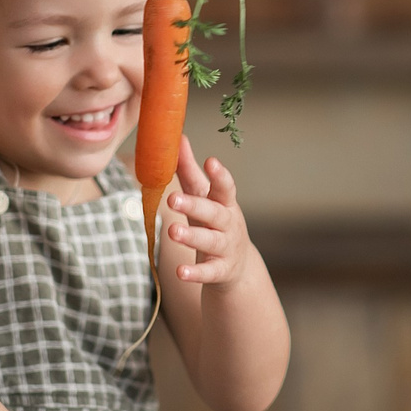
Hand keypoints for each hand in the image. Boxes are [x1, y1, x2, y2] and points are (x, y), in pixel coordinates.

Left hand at [165, 136, 254, 285]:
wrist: (238, 268)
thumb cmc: (215, 223)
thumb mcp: (205, 198)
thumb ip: (190, 170)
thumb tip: (179, 137)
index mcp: (225, 204)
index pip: (225, 188)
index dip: (219, 175)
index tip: (211, 162)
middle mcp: (228, 224)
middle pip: (213, 213)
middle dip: (194, 205)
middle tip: (172, 199)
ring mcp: (225, 248)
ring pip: (210, 241)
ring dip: (191, 236)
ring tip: (172, 231)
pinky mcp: (220, 271)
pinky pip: (208, 272)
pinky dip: (195, 273)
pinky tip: (180, 273)